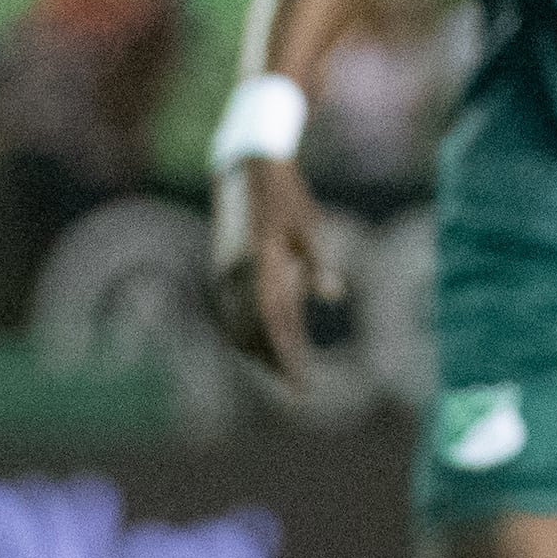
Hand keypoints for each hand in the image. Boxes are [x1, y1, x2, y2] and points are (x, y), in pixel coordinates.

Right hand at [208, 154, 335, 388]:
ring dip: (260, 351)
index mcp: (259, 265)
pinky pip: (233, 312)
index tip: (301, 379)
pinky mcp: (223, 273)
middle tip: (299, 387)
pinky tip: (266, 343)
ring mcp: (225, 275)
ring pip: (239, 326)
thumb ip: (318, 261)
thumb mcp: (309, 225)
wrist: (247, 170)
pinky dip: (247, 332)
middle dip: (275, 362)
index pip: (273, 323)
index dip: (286, 355)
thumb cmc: (286, 197)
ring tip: (285, 372)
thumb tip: (333, 295)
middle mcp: (237, 276)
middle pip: (254, 332)